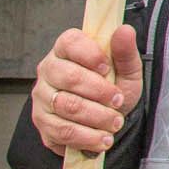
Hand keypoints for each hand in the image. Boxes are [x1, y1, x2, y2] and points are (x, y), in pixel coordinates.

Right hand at [30, 24, 141, 153]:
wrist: (107, 117)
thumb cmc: (113, 87)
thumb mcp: (126, 69)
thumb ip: (125, 52)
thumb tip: (124, 30)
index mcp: (66, 48)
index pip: (70, 43)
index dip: (90, 55)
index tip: (107, 68)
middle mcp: (49, 70)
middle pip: (69, 77)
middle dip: (99, 92)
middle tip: (119, 101)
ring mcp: (42, 97)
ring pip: (66, 106)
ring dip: (96, 117)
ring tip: (115, 122)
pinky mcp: (43, 123)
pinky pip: (62, 131)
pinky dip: (86, 137)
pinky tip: (103, 138)